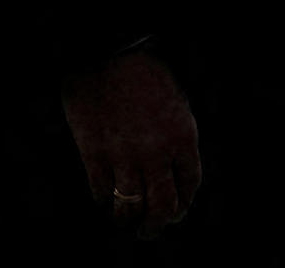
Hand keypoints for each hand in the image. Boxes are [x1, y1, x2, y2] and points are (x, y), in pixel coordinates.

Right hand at [61, 48, 200, 232]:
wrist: (106, 53)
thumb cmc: (143, 74)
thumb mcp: (175, 104)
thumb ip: (176, 141)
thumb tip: (171, 176)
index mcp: (183, 137)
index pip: (189, 186)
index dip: (183, 205)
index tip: (176, 211)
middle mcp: (156, 152)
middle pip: (163, 208)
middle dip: (157, 225)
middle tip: (150, 231)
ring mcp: (124, 156)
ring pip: (130, 208)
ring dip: (129, 221)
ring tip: (126, 222)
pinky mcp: (95, 154)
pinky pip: (101, 193)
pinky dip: (104, 201)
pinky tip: (105, 198)